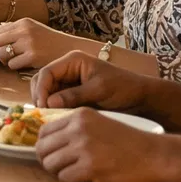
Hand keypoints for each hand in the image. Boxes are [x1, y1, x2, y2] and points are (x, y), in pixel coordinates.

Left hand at [0, 18, 92, 72]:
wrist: (71, 50)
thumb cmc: (50, 43)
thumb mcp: (32, 32)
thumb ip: (13, 35)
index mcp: (23, 22)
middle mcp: (24, 30)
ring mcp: (28, 43)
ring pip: (2, 54)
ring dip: (5, 61)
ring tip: (16, 61)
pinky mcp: (33, 56)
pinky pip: (12, 64)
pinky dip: (15, 67)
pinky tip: (24, 65)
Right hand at [30, 52, 153, 112]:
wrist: (140, 99)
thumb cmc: (122, 88)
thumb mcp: (99, 90)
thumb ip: (74, 95)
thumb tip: (49, 103)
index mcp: (73, 61)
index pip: (47, 72)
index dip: (41, 89)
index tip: (43, 107)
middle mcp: (68, 70)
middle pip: (42, 81)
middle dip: (40, 97)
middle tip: (43, 115)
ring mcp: (69, 83)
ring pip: (47, 93)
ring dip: (45, 105)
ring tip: (49, 119)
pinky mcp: (72, 96)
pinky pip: (56, 102)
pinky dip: (53, 110)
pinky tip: (56, 120)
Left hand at [34, 108, 173, 181]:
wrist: (155, 154)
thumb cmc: (128, 141)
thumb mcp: (99, 124)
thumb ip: (75, 129)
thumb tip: (47, 143)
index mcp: (80, 115)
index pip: (44, 131)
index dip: (46, 145)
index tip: (53, 153)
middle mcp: (78, 128)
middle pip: (42, 148)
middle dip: (48, 160)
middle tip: (60, 167)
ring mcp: (83, 148)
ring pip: (50, 164)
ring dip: (59, 171)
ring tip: (74, 172)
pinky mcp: (90, 167)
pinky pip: (65, 178)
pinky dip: (71, 181)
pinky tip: (85, 177)